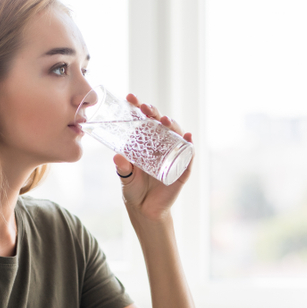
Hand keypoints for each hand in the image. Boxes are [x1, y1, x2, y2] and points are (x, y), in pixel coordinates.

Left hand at [114, 94, 194, 221]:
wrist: (145, 210)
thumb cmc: (133, 189)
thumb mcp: (125, 177)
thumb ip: (122, 167)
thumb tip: (117, 156)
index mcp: (145, 143)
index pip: (143, 121)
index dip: (139, 108)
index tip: (131, 98)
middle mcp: (160, 146)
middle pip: (161, 125)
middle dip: (155, 113)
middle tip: (147, 108)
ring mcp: (172, 155)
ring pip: (175, 135)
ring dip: (172, 125)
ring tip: (165, 120)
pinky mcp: (181, 169)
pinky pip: (187, 156)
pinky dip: (189, 146)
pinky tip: (188, 138)